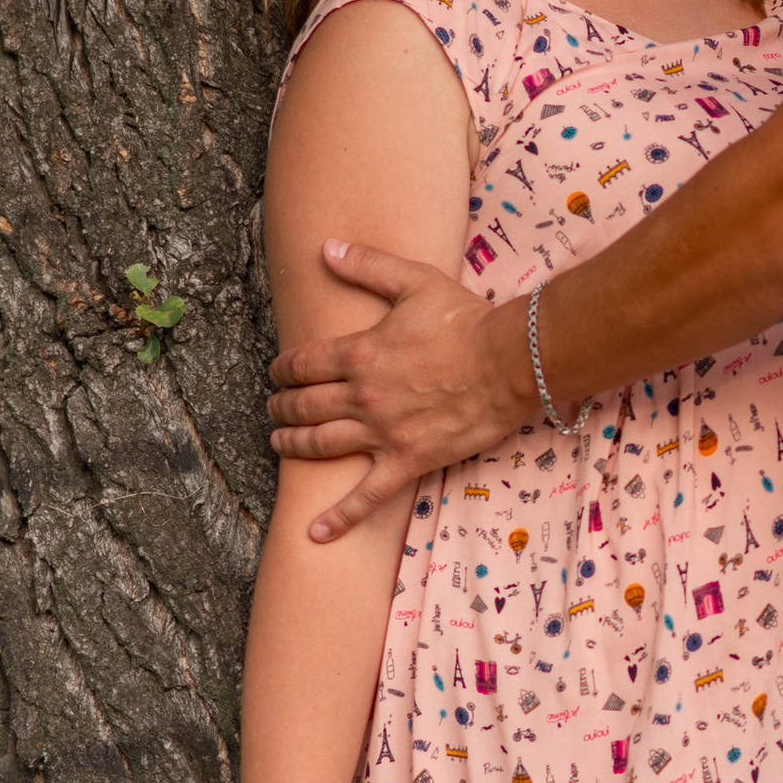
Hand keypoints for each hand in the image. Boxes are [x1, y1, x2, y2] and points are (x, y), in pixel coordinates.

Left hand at [267, 240, 532, 539]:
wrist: (510, 361)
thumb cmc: (465, 319)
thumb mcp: (414, 281)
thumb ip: (366, 265)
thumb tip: (326, 248)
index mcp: (359, 353)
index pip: (303, 363)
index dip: (283, 369)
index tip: (276, 371)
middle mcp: (363, 396)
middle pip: (305, 405)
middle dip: (282, 405)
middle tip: (273, 407)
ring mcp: (383, 432)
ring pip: (321, 444)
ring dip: (292, 444)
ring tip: (278, 442)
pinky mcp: (408, 460)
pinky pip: (367, 496)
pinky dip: (340, 517)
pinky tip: (315, 534)